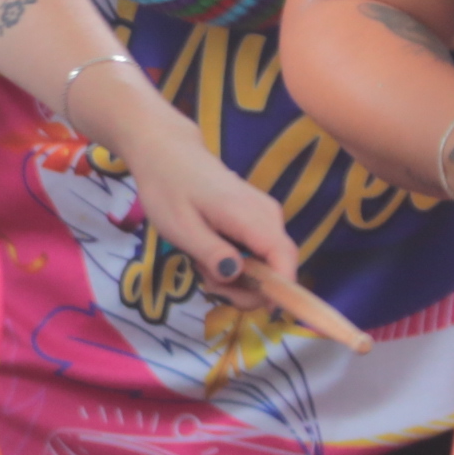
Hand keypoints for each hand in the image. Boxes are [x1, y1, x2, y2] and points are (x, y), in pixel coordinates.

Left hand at [123, 126, 297, 307]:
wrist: (167, 152)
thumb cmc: (169, 188)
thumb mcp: (181, 228)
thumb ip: (211, 253)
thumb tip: (237, 276)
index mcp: (254, 218)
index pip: (286, 263)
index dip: (275, 292)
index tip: (238, 302)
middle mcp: (270, 217)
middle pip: (278, 270)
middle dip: (245, 289)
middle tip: (205, 281)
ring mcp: (266, 217)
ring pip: (267, 265)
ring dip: (237, 278)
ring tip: (201, 263)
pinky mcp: (259, 220)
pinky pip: (258, 254)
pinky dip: (236, 264)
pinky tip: (210, 254)